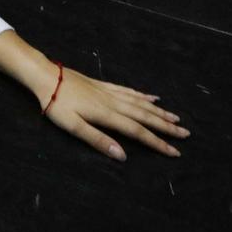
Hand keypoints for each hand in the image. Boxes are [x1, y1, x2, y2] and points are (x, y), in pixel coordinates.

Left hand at [41, 66, 188, 161]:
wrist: (45, 76)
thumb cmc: (56, 104)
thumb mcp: (72, 126)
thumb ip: (97, 140)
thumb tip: (122, 156)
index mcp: (108, 115)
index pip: (138, 132)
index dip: (157, 142)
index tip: (175, 151)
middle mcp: (113, 102)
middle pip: (145, 116)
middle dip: (166, 126)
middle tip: (186, 134)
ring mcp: (110, 92)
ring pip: (141, 103)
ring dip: (159, 112)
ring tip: (176, 118)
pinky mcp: (103, 85)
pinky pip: (129, 91)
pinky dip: (143, 96)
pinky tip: (152, 98)